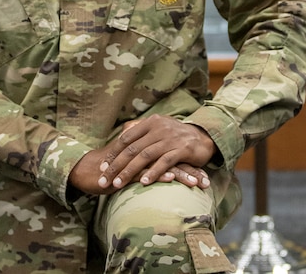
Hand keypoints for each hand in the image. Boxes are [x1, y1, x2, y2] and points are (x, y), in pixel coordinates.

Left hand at [96, 115, 215, 190]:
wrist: (203, 137)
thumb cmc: (176, 137)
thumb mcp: (158, 130)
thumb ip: (141, 133)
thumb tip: (121, 138)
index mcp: (150, 123)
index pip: (126, 138)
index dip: (113, 153)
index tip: (102, 167)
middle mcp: (158, 128)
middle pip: (132, 148)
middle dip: (116, 165)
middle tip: (104, 179)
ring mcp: (170, 139)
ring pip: (145, 156)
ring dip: (130, 171)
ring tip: (118, 184)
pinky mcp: (182, 149)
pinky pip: (165, 162)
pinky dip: (154, 172)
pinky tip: (144, 182)